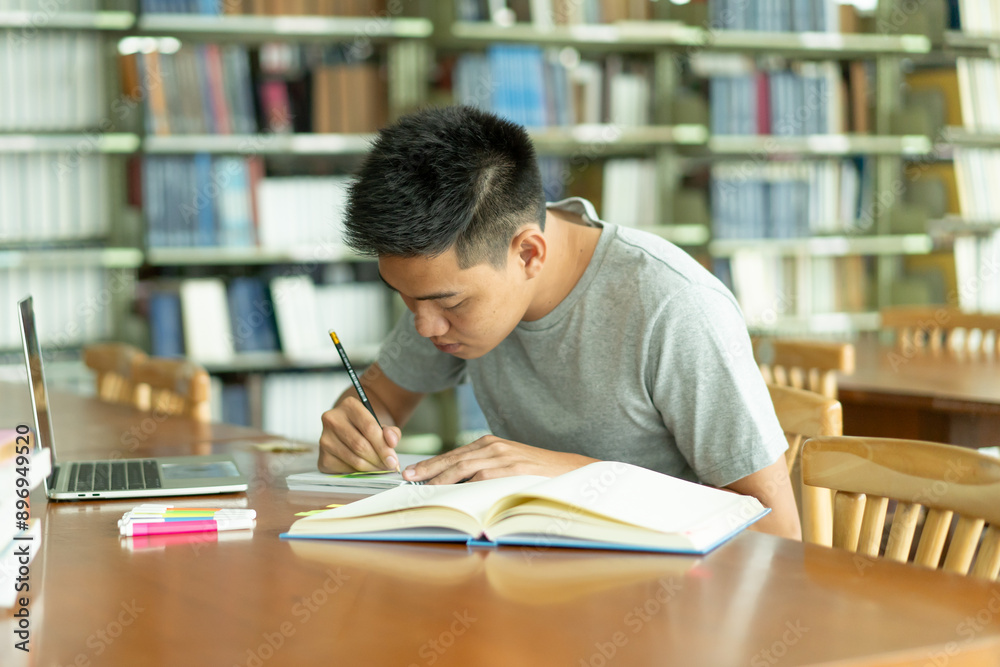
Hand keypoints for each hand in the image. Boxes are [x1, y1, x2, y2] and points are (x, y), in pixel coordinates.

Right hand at [318, 397, 401, 473]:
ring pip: (354, 459)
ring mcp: (325, 439)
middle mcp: (332, 420)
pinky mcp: (323, 457)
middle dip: (378, 459)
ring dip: (371, 468)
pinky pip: (345, 469)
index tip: (393, 460)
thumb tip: (392, 441)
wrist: (347, 431)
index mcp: (349, 406)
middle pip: (360, 445)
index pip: (369, 428)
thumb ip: (391, 432)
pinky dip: (359, 472)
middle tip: (389, 466)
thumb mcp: (380, 425)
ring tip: (381, 468)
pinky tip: (366, 468)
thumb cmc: (365, 428)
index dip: (383, 446)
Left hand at [402, 436, 597, 484]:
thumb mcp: (508, 464)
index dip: (432, 463)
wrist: (568, 470)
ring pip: (462, 467)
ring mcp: (501, 457)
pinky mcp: (510, 469)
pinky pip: (480, 477)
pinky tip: (450, 493)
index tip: (413, 472)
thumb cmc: (537, 472)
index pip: (454, 454)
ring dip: (440, 478)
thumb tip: (458, 484)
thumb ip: (486, 468)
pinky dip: (463, 484)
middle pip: (453, 458)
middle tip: (408, 478)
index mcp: (490, 444)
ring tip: (422, 487)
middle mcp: (492, 447)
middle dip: (428, 469)